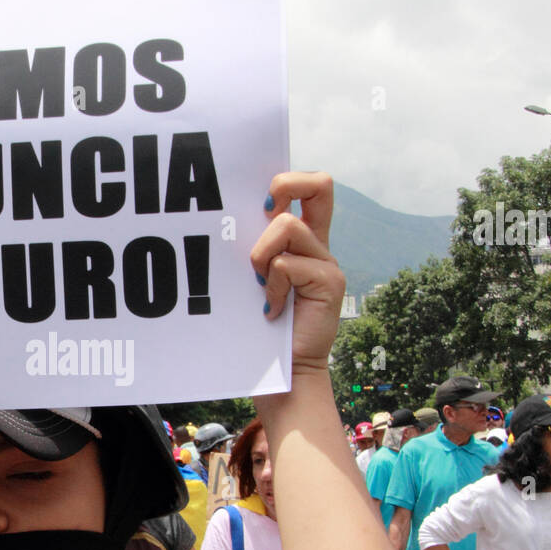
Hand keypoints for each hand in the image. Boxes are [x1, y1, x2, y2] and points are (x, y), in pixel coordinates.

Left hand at [250, 172, 341, 373]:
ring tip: (260, 286)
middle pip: (320, 184)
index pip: (310, 188)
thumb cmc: (261, 326)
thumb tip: (222, 221)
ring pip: (287, 225)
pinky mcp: (329, 281)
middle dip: (287, 184)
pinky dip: (271, 286)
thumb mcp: (254, 278)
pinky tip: (271, 309)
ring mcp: (326, 262)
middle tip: (265, 208)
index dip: (288, 180)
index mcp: (302, 240)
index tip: (261, 202)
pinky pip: (286, 263)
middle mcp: (318, 245)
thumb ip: (253, 249)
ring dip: (261, 254)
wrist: (284, 370)